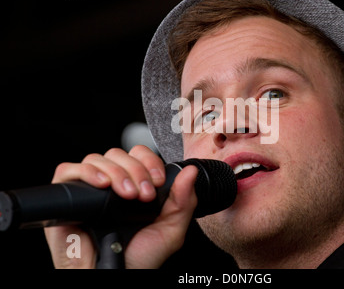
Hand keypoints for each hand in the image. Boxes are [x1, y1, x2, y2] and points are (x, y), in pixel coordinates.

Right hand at [44, 145, 197, 268]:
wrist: (110, 277)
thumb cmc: (138, 258)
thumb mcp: (170, 230)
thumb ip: (183, 201)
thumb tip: (191, 172)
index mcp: (134, 185)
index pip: (138, 155)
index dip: (149, 162)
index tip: (157, 182)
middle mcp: (111, 184)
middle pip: (118, 154)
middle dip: (135, 170)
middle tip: (143, 195)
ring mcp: (88, 189)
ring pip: (97, 159)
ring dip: (116, 172)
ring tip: (125, 196)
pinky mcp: (67, 197)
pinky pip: (69, 170)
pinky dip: (86, 172)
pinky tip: (101, 186)